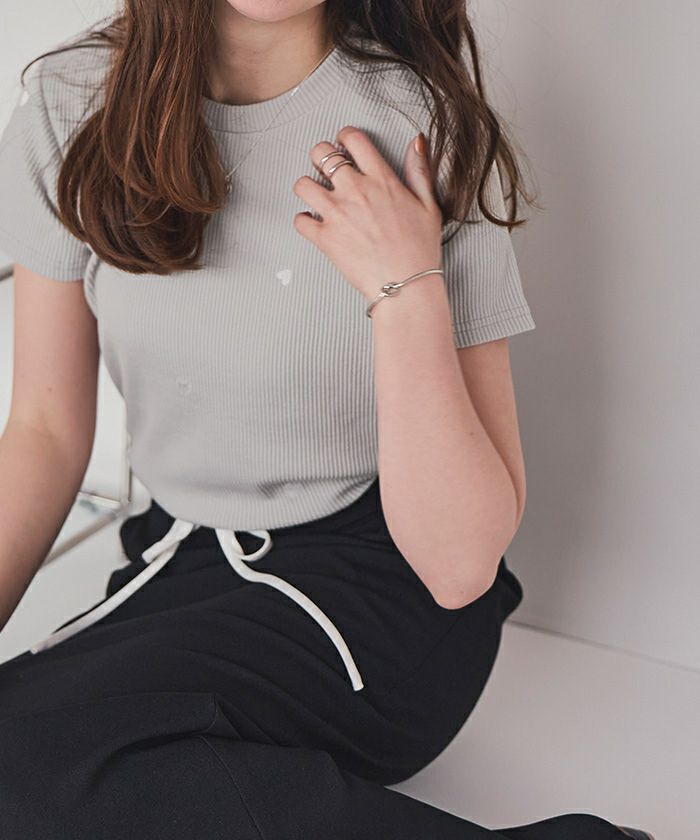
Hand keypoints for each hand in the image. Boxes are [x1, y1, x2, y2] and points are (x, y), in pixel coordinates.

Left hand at [292, 126, 442, 301]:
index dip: (345, 137)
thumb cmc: (419, 251)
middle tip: (325, 167)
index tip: (344, 144)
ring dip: (307, 187)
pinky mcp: (325, 238)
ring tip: (316, 195)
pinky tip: (314, 224)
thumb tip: (417, 142)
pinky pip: (299, 220)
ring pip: (303, 184)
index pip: (353, 139)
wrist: (406, 285)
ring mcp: (337, 214)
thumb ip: (419, 170)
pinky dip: (303, 221)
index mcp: (381, 179)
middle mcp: (355, 191)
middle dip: (320, 156)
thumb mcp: (429, 205)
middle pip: (321, 153)